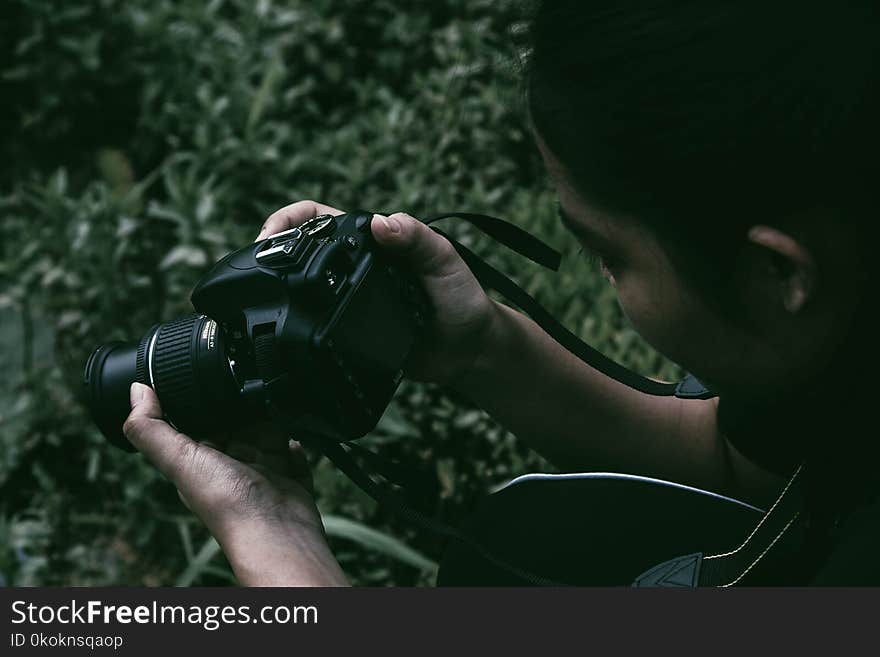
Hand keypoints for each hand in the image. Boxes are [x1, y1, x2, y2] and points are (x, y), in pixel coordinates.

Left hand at [123, 382, 347, 586]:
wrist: (277, 531)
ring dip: (273, 418)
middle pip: (237, 422)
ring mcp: (262, 472)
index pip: (199, 420)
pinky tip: (295, 438)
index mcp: (200, 461)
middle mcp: (230, 466)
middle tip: (251, 385)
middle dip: (245, 405)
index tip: (209, 372)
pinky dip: (296, 444)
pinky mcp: (290, 478)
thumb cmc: (227, 504)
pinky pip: (294, 453)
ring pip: (268, 432)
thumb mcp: (180, 459)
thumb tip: (135, 391)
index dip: (203, 399)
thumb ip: (152, 428)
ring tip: (275, 405)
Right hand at [259, 200, 502, 383]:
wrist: (469, 351)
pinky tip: (280, 329)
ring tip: (255, 296)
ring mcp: (345, 300)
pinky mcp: (344, 333)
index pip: (317, 217)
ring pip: (298, 288)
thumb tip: (381, 223)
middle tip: (252, 267)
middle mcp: (352, 267)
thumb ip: (417, 240)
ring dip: (274, 287)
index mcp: (370, 242)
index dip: (288, 219)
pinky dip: (291, 323)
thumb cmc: (462, 298)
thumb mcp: (444, 262)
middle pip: (296, 251)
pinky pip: (311, 325)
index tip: (268, 235)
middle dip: (268, 253)